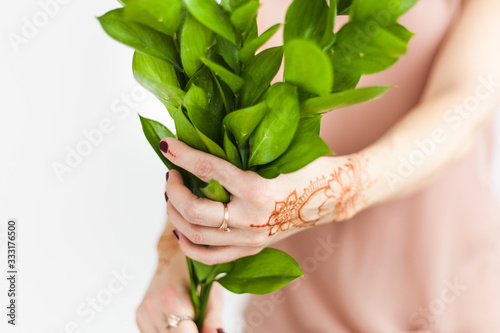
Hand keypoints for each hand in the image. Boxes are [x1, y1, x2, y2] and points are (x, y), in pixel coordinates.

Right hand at [136, 249, 224, 331]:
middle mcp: (152, 305)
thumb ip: (213, 319)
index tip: (207, 330)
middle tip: (202, 325)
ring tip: (191, 321)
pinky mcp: (139, 316)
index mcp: (172, 297)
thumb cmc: (197, 272)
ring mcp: (143, 312)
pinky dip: (169, 331)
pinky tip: (180, 321)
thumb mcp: (212, 293)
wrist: (173, 254)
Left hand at [161, 138, 371, 264]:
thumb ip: (240, 153)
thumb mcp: (277, 155)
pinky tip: (180, 230)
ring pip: (197, 236)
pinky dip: (189, 246)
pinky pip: (211, 258)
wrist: (334, 196)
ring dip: (175, 215)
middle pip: (194, 210)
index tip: (166, 145)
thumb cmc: (309, 168)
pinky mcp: (252, 248)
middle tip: (171, 175)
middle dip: (173, 191)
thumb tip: (201, 141)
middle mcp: (252, 218)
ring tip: (173, 198)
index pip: (208, 169)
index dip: (182, 155)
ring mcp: (251, 238)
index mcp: (258, 189)